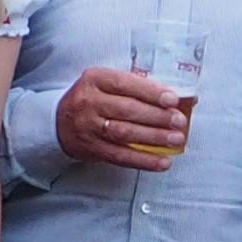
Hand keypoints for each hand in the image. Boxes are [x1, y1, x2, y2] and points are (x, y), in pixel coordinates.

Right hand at [54, 66, 189, 172]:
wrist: (58, 121)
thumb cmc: (94, 98)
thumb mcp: (108, 83)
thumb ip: (141, 87)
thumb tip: (184, 98)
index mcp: (95, 79)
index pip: (125, 84)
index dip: (151, 92)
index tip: (173, 100)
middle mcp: (89, 102)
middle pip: (127, 110)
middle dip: (157, 117)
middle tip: (179, 122)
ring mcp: (88, 127)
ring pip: (124, 133)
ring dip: (153, 138)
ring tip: (176, 140)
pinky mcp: (91, 148)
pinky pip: (120, 156)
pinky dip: (143, 160)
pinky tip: (162, 162)